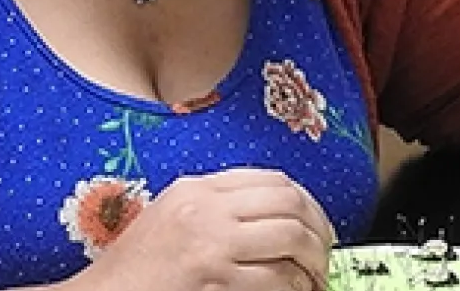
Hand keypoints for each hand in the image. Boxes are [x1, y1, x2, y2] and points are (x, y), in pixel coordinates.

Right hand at [63, 168, 338, 290]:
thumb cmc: (135, 270)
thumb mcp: (171, 217)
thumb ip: (215, 207)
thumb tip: (273, 213)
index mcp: (196, 189)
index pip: (272, 179)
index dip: (306, 202)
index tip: (315, 224)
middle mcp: (205, 208)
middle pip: (289, 203)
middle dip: (319, 230)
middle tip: (324, 254)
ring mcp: (211, 243)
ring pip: (291, 237)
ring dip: (313, 261)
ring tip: (313, 279)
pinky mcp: (215, 279)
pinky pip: (277, 278)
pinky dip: (295, 287)